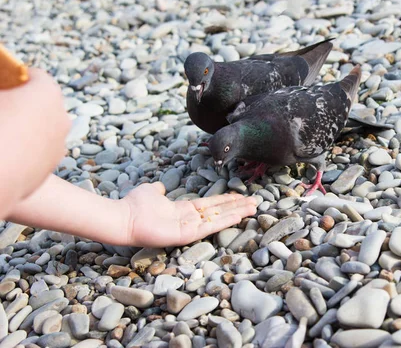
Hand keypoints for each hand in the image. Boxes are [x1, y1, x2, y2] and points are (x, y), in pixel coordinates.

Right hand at [0, 68, 70, 216]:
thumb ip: (1, 88)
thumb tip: (3, 94)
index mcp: (47, 93)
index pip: (34, 76)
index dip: (13, 77)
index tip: (2, 84)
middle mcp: (61, 118)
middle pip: (41, 103)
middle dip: (20, 102)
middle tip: (2, 107)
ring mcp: (57, 146)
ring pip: (41, 128)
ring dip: (23, 127)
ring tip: (1, 132)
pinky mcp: (48, 168)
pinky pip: (36, 151)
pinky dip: (23, 149)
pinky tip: (2, 152)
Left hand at [121, 182, 258, 247]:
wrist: (123, 218)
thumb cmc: (135, 205)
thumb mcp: (151, 192)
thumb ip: (158, 190)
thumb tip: (160, 187)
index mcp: (183, 210)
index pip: (210, 205)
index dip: (225, 200)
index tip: (240, 196)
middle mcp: (190, 220)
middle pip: (219, 211)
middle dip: (237, 206)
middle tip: (255, 202)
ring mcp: (189, 228)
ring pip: (218, 219)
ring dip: (236, 213)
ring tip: (253, 208)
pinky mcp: (187, 235)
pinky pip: (210, 228)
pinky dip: (225, 222)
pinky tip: (238, 215)